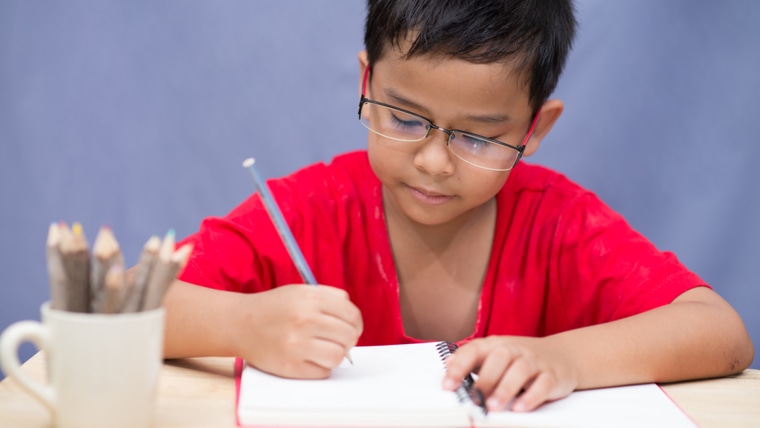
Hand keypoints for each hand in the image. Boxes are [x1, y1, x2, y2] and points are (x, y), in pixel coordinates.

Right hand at [236, 284, 362, 378]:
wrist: (241, 324)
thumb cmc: (275, 308)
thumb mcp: (301, 291)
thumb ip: (330, 297)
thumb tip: (352, 317)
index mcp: (310, 299)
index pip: (351, 315)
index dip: (356, 323)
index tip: (351, 327)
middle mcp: (304, 321)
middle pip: (348, 336)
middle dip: (348, 339)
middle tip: (337, 339)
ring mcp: (296, 345)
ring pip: (338, 356)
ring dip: (335, 354)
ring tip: (323, 348)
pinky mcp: (290, 366)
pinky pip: (322, 372)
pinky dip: (321, 366)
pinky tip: (309, 357)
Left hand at [442, 336, 577, 411]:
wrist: (562, 355)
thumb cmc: (520, 359)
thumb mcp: (495, 356)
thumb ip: (473, 361)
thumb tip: (447, 365)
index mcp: (496, 345)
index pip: (474, 350)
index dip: (459, 366)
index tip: (447, 385)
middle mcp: (515, 349)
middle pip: (499, 357)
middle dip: (484, 379)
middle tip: (473, 399)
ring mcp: (535, 361)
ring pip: (521, 370)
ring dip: (505, 389)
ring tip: (493, 407)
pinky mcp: (552, 376)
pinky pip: (543, 384)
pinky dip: (532, 396)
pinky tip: (519, 408)